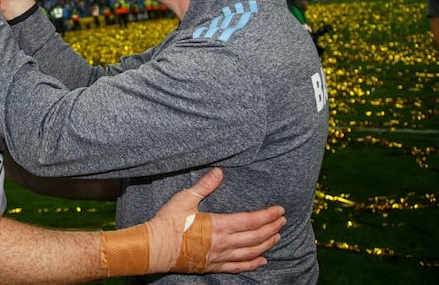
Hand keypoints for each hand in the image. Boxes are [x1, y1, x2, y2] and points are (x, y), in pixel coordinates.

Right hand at [146, 168, 284, 273]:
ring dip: (267, 245)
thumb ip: (204, 186)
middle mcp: (223, 243)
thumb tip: (219, 171)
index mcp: (219, 225)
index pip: (251, 221)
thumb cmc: (168, 223)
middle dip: (272, 228)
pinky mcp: (213, 266)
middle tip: (283, 221)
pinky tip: (262, 261)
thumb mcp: (184, 199)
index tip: (280, 210)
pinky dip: (253, 264)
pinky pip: (238, 267)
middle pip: (256, 238)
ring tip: (277, 237)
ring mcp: (220, 257)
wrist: (155, 248)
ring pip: (251, 253)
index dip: (268, 216)